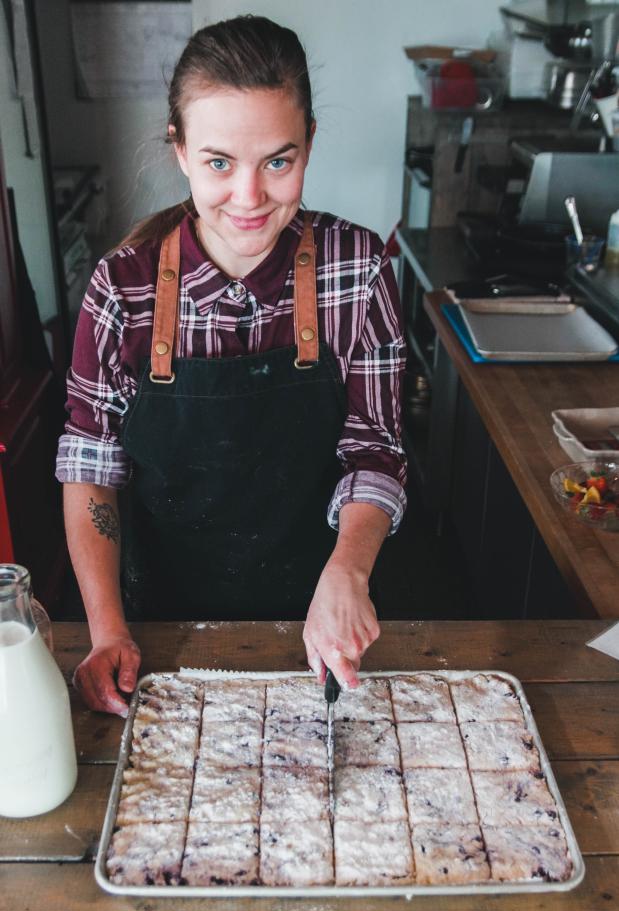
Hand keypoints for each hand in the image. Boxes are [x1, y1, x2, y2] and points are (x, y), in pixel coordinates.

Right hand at [73, 635, 140, 716]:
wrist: (109, 643)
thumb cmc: (119, 648)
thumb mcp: (131, 655)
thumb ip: (129, 672)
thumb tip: (127, 688)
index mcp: (96, 664)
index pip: (104, 690)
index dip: (116, 703)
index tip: (127, 708)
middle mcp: (84, 672)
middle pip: (97, 699)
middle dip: (113, 707)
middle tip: (127, 707)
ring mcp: (79, 679)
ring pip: (92, 703)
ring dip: (107, 707)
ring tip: (120, 700)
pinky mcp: (79, 684)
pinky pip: (90, 701)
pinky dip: (102, 704)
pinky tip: (112, 698)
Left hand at [303, 562, 379, 689]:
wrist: (343, 584)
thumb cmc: (324, 606)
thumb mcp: (310, 633)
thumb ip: (315, 659)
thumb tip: (320, 676)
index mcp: (333, 651)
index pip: (346, 680)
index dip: (347, 684)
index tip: (346, 684)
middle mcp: (351, 648)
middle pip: (353, 665)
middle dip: (345, 657)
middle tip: (337, 638)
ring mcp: (365, 640)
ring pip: (360, 651)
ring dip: (353, 643)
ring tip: (344, 625)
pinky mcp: (374, 631)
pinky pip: (368, 640)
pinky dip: (362, 633)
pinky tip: (354, 621)